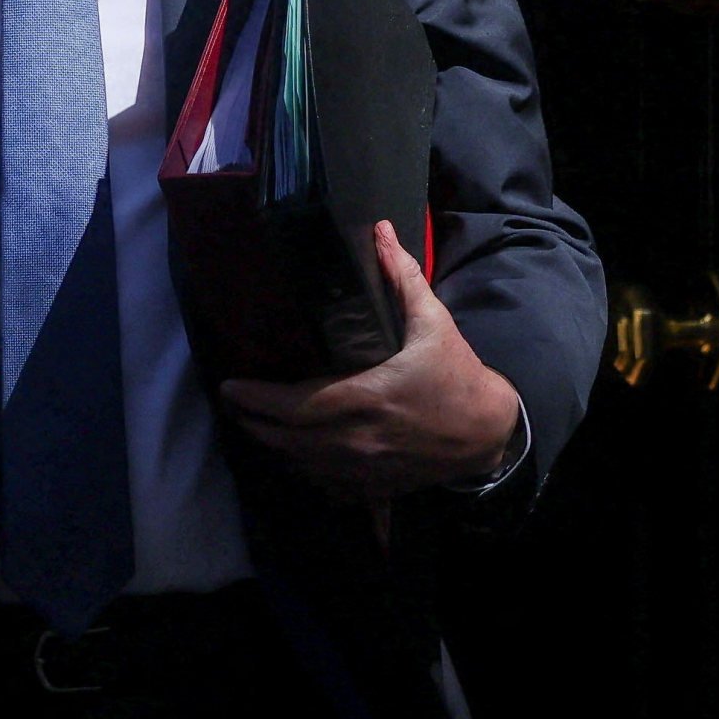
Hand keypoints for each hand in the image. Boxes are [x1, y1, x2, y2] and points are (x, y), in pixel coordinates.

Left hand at [219, 222, 524, 497]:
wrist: (488, 433)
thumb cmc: (458, 376)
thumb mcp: (434, 323)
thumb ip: (403, 278)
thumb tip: (382, 232)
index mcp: (367, 398)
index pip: (295, 405)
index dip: (257, 399)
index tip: (229, 386)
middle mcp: (357, 439)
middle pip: (285, 440)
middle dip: (252, 421)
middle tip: (231, 403)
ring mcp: (363, 469)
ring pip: (300, 465)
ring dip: (273, 445)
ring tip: (253, 423)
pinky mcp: (372, 487)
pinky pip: (324, 486)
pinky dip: (303, 470)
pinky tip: (293, 454)